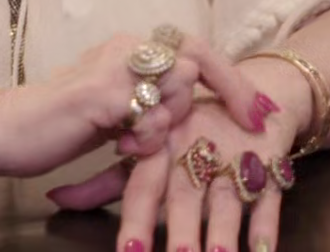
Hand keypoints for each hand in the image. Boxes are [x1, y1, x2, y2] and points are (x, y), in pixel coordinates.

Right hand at [0, 32, 264, 182]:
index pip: (196, 50)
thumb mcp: (116, 110)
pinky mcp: (101, 93)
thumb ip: (153, 102)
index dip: (234, 79)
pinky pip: (150, 115)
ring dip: (167, 124)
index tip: (263, 111)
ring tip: (133, 141)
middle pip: (197, 62)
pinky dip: (145, 138)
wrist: (2, 133)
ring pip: (178, 88)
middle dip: (225, 94)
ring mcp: (114, 66)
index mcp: (130, 47)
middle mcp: (126, 46)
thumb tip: (197, 108)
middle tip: (248, 123)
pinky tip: (120, 146)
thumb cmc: (57, 127)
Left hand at [63, 62, 301, 251]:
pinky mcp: (271, 164)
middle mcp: (199, 151)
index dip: (136, 220)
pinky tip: (263, 251)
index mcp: (165, 147)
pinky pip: (271, 196)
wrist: (256, 93)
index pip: (145, 186)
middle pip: (187, 195)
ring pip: (229, 197)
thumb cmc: (194, 129)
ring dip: (224, 231)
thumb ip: (107, 179)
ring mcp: (237, 158)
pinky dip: (268, 225)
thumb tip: (58, 198)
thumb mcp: (154, 149)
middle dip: (181, 230)